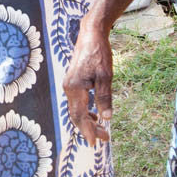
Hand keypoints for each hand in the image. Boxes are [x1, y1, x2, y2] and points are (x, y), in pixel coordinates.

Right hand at [63, 17, 112, 146]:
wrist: (91, 34)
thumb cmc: (99, 53)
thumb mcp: (106, 76)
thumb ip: (104, 97)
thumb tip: (107, 118)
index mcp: (75, 88)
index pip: (79, 116)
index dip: (87, 130)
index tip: (96, 142)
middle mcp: (68, 88)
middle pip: (76, 115)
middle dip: (89, 128)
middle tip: (104, 138)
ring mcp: (69, 85)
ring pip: (76, 110)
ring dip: (87, 120)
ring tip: (102, 129)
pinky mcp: (73, 82)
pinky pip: (77, 102)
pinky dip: (85, 111)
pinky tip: (96, 114)